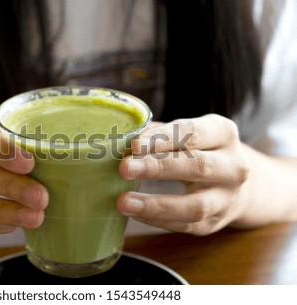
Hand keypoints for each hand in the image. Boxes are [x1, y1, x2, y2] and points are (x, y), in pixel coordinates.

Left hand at [117, 114, 249, 234]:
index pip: (193, 133)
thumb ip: (157, 134)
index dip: (163, 139)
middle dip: (158, 167)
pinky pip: (185, 225)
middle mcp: (233, 166)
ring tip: (124, 202)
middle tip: (125, 169)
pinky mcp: (215, 222)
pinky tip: (136, 213)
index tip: (135, 145)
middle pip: (198, 166)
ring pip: (196, 206)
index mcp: (223, 133)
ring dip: (156, 204)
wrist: (236, 185)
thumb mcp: (186, 134)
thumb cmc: (199, 151)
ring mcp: (227, 198)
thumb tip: (122, 140)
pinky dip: (158, 220)